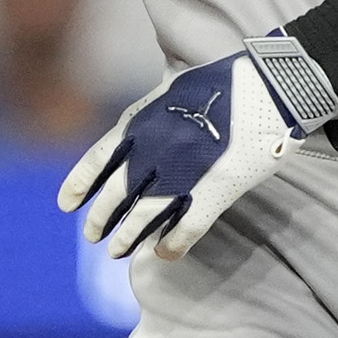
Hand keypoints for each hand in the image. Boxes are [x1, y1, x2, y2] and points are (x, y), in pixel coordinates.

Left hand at [59, 37, 337, 258]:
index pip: (98, 160)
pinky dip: (172, 244)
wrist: (270, 87)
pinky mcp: (217, 190)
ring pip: (145, 217)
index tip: (66, 205)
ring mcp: (185, 173)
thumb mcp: (172, 86)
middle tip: (93, 236)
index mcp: (141, 121)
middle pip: (117, 194)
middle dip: (101, 218)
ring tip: (117, 251)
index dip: (80, 185)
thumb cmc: (222, 82)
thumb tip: (130, 128)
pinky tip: (162, 254)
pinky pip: (187, 227)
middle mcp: (155, 149)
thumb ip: (149, 112)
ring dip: (128, 238)